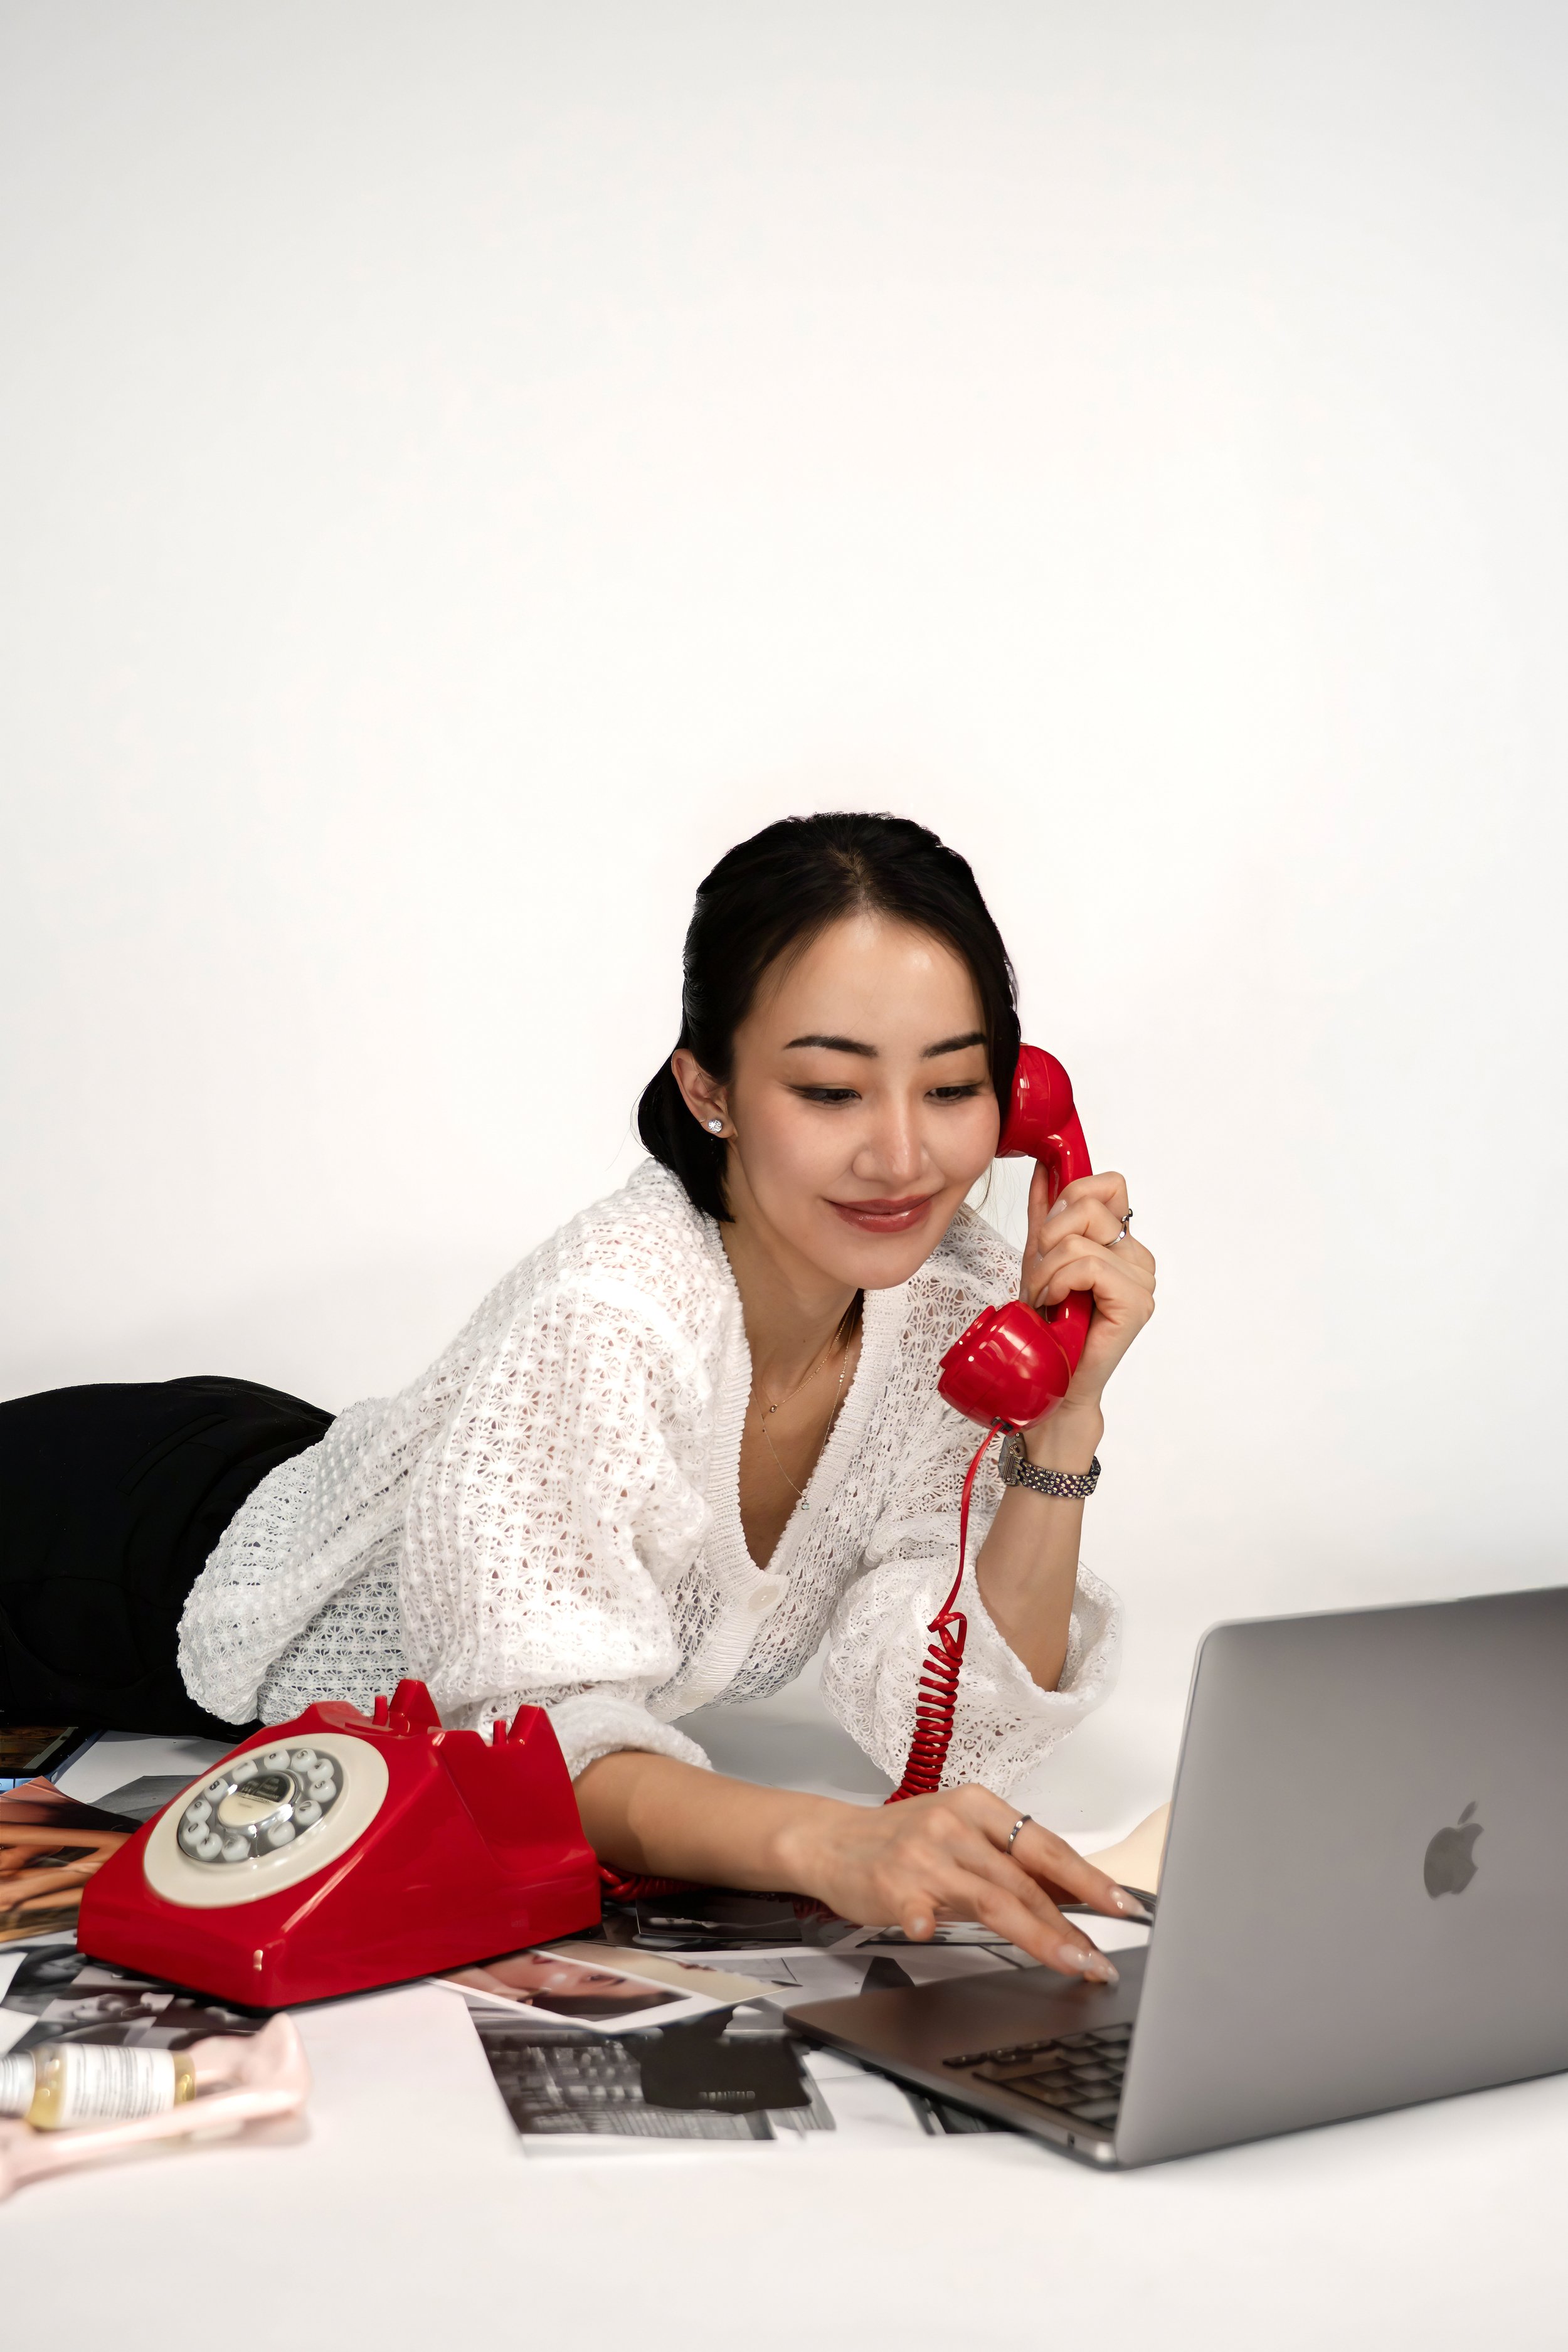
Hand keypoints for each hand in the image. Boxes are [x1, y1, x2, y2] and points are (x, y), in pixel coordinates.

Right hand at [780, 1782, 1148, 1981]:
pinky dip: (924, 1921)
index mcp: (978, 1806)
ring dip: (1038, 1936)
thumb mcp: (963, 1833)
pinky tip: (928, 1933)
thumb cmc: (905, 1839)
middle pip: (1024, 1880)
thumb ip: (1011, 1859)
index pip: (1045, 1844)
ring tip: (1072, 1962)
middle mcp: (953, 1825)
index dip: (1088, 1877)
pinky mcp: (891, 1886)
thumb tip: (1078, 1892)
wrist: (833, 1840)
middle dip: (1070, 1924)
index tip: (1123, 1904)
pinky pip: (914, 1906)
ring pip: (991, 1899)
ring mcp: (922, 1856)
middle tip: (1101, 1958)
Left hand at [1021, 1167, 1154, 1418]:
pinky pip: (1088, 1266)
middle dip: (1047, 1239)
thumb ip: (1046, 1212)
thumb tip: (1046, 1165)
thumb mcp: (1039, 1256)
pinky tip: (1057, 1304)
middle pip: (1087, 1206)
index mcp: (1122, 1242)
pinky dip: (1059, 1282)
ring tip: (1046, 1298)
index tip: (1047, 1234)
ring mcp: (1143, 1280)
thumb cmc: (1047, 1325)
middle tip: (1042, 1277)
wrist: (1052, 1379)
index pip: (1108, 1184)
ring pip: (1079, 1240)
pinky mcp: (1137, 1303)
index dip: (1069, 1198)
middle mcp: (1139, 1257)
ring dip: (1046, 1270)